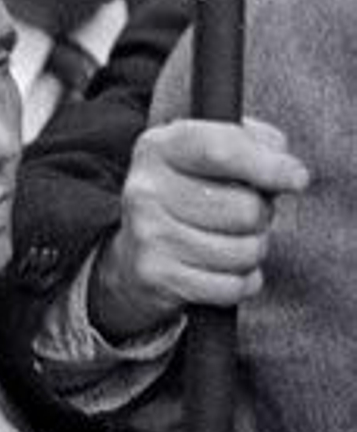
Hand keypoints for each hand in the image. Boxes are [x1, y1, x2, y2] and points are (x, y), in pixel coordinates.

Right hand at [90, 117, 308, 340]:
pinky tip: (220, 269)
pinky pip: (231, 286)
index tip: (294, 178)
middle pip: (245, 209)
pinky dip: (240, 282)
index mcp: (159, 146)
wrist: (136, 252)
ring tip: (229, 241)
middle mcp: (146, 187)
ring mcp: (147, 232)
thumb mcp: (213, 154)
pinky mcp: (155, 274)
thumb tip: (289, 172)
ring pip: (243, 251)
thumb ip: (257, 145)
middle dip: (261, 217)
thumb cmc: (189, 196)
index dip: (268, 166)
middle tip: (243, 214)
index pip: (221, 149)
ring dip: (251, 251)